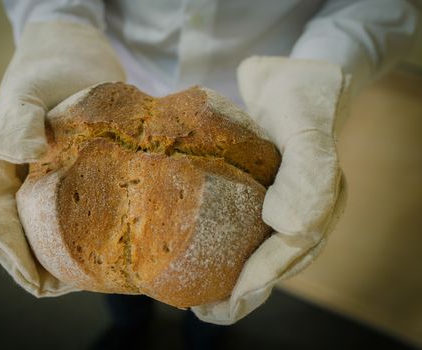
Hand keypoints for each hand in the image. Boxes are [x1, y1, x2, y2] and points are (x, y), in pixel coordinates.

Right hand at [0, 21, 124, 295]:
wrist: (75, 58)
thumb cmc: (48, 71)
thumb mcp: (29, 90)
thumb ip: (19, 120)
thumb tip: (30, 152)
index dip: (14, 255)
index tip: (37, 283)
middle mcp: (20, 178)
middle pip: (19, 231)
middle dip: (36, 264)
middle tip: (62, 289)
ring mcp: (45, 178)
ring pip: (44, 225)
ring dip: (58, 254)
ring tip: (84, 279)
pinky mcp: (74, 174)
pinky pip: (71, 209)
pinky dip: (81, 231)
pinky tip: (101, 246)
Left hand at [192, 56, 349, 323]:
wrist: (293, 78)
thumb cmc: (302, 95)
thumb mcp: (306, 119)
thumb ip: (308, 168)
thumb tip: (287, 224)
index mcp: (320, 198)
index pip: (293, 247)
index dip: (263, 273)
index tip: (234, 295)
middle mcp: (305, 208)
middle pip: (280, 260)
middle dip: (247, 290)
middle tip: (212, 313)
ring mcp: (284, 204)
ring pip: (266, 254)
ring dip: (239, 283)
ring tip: (206, 307)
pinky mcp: (261, 197)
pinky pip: (250, 235)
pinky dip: (230, 257)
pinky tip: (206, 270)